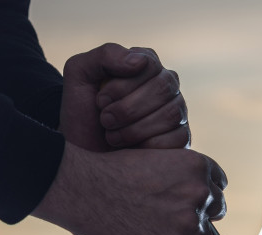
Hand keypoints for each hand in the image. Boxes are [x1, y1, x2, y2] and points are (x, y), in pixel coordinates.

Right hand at [31, 142, 226, 234]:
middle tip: (167, 225)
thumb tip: (192, 206)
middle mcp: (200, 195)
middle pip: (213, 217)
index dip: (201, 200)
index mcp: (198, 168)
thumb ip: (180, 181)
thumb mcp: (155, 162)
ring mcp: (189, 224)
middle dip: (194, 222)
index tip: (187, 206)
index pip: (218, 189)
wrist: (82, 188)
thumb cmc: (109, 174)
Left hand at [61, 43, 188, 150]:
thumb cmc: (82, 112)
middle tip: (104, 120)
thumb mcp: (80, 74)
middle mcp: (167, 84)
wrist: (83, 152)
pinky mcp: (181, 138)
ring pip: (171, 114)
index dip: (121, 86)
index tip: (100, 100)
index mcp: (146, 64)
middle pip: (162, 88)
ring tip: (113, 136)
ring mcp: (178, 111)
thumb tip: (140, 61)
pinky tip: (131, 149)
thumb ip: (106, 55)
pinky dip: (147, 146)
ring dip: (133, 130)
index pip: (148, 65)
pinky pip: (176, 139)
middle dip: (126, 109)